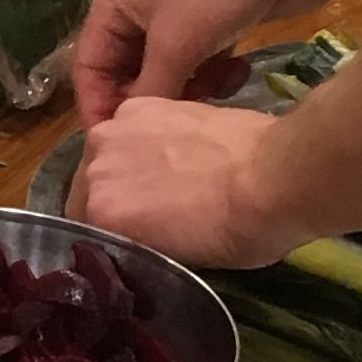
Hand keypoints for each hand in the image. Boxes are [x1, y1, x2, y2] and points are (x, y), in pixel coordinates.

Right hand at [71, 0, 301, 128]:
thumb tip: (130, 129)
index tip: (117, 144)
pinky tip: (239, 71)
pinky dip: (214, 72)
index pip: (89, 64)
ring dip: (189, 89)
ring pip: (169, 68)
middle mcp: (139, 4)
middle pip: (130, 69)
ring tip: (216, 92)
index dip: (99, 105)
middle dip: (153, 98)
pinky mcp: (215, 17)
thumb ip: (148, 90)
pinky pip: (201, 59)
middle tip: (177, 126)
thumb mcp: (175, 43)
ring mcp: (180, 10)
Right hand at [73, 96, 306, 270]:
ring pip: (111, 151)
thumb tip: (138, 235)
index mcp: (99, 213)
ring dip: (129, 161)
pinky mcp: (146, 103)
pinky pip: (133, 125)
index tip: (136, 237)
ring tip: (169, 171)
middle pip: (93, 185)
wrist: (274, 176)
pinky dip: (147, 136)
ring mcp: (119, 129)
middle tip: (156, 206)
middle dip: (117, 194)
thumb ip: (140, 242)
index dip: (112, 233)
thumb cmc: (235, 232)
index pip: (87, 227)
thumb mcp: (179, 258)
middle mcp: (96, 168)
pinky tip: (180, 145)